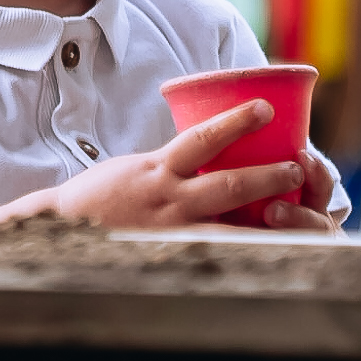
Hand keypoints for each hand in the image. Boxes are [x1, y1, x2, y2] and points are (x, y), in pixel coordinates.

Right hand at [30, 97, 330, 231]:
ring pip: (228, 226)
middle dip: (267, 176)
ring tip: (295, 216)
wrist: (63, 226)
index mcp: (157, 167)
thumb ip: (172, 162)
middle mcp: (167, 197)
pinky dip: (244, 251)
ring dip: (266, 219)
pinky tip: (271, 252)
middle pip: (227, 184)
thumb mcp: (137, 167)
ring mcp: (171, 230)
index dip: (235, 122)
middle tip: (297, 167)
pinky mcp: (170, 253)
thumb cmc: (103, 194)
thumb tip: (210, 145)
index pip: (201, 138)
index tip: (265, 107)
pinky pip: (215, 252)